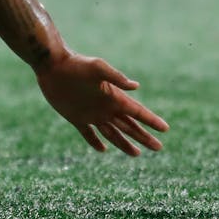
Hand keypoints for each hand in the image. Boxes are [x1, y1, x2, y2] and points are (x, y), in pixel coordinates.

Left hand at [35, 52, 168, 155]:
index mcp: (113, 96)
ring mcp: (92, 113)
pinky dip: (96, 142)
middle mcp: (106, 107)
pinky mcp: (76, 117)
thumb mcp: (97, 68)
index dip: (151, 120)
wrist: (53, 65)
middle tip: (158, 147)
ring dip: (125, 143)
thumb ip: (116, 77)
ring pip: (113, 133)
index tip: (165, 129)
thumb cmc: (76, 64)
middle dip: (144, 136)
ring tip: (137, 154)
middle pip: (129, 126)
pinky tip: (103, 150)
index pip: (137, 112)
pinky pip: (89, 134)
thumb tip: (136, 86)